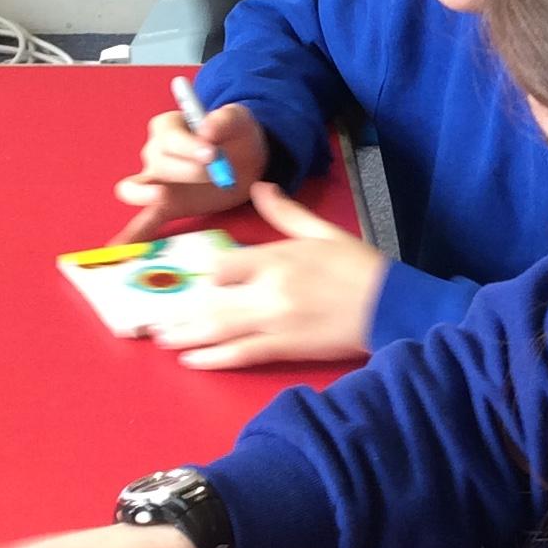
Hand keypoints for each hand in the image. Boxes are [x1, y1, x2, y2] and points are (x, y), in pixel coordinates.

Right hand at [114, 102, 268, 240]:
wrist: (245, 160)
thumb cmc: (236, 135)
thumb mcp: (237, 119)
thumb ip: (223, 121)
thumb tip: (206, 131)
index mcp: (169, 127)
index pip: (171, 137)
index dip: (189, 146)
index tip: (211, 153)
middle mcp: (155, 153)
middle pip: (160, 163)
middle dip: (190, 171)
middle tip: (220, 174)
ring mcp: (155, 182)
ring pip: (136, 188)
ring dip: (144, 194)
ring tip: (161, 196)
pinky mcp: (166, 207)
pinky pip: (143, 220)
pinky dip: (131, 235)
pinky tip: (119, 249)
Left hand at [154, 184, 385, 369]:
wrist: (393, 306)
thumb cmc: (361, 267)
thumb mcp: (323, 232)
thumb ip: (286, 213)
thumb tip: (261, 186)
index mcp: (278, 258)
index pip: (223, 267)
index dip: (207, 276)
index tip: (197, 283)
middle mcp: (269, 290)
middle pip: (211, 303)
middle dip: (180, 315)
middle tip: (154, 323)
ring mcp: (276, 322)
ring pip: (219, 330)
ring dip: (187, 337)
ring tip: (162, 341)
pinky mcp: (286, 348)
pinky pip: (241, 354)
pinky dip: (213, 359)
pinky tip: (192, 361)